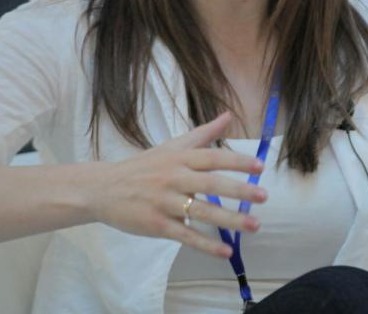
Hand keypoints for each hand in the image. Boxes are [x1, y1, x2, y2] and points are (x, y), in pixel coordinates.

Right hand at [87, 112, 266, 257]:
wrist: (103, 188)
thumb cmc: (144, 166)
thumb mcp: (172, 146)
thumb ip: (203, 133)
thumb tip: (228, 115)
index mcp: (179, 158)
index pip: (212, 158)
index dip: (236, 161)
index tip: (260, 167)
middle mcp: (173, 178)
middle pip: (210, 184)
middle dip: (238, 190)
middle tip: (264, 197)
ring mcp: (164, 202)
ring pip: (200, 211)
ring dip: (229, 220)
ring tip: (254, 226)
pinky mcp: (156, 224)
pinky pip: (185, 235)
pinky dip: (206, 244)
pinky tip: (226, 251)